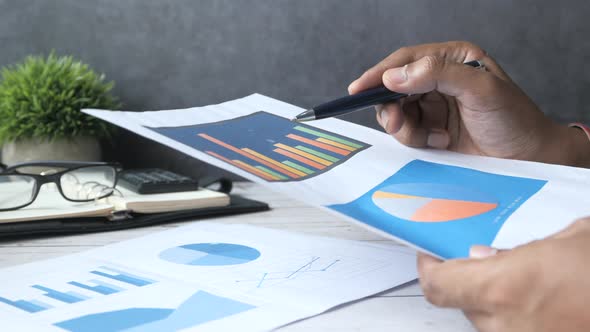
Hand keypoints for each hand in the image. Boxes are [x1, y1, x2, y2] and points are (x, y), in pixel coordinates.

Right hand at [349, 41, 589, 166]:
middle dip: (390, 106)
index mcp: (453, 59)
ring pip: (397, 111)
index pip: (406, 60)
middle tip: (393, 123)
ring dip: (403, 126)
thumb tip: (394, 76)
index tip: (358, 89)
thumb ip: (437, 74)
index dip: (379, 73)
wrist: (529, 159)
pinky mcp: (432, 129)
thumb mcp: (480, 89)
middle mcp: (440, 79)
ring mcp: (435, 105)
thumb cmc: (513, 120)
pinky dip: (415, 139)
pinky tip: (439, 142)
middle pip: (395, 87)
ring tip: (426, 137)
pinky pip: (407, 131)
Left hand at [418, 217, 589, 331]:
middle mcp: (508, 326)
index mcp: (506, 288)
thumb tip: (484, 258)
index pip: (438, 286)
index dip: (428, 269)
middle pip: (464, 306)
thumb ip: (518, 250)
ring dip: (498, 305)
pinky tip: (546, 303)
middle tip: (489, 264)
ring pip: (490, 325)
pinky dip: (520, 320)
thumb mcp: (572, 239)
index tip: (430, 256)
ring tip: (530, 285)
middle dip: (471, 283)